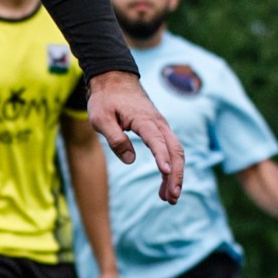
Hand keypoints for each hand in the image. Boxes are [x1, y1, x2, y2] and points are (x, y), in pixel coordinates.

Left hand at [87, 71, 182, 203]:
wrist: (114, 78)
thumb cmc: (105, 99)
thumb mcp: (100, 118)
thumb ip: (115, 138)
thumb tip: (130, 159)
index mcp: (144, 119)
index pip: (156, 140)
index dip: (161, 156)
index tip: (165, 173)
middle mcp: (158, 123)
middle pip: (175, 150)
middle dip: (175, 175)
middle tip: (171, 198)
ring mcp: (161, 126)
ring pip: (176, 152)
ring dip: (175, 175)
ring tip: (169, 198)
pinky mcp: (159, 130)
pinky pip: (170, 149)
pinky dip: (170, 167)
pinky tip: (164, 183)